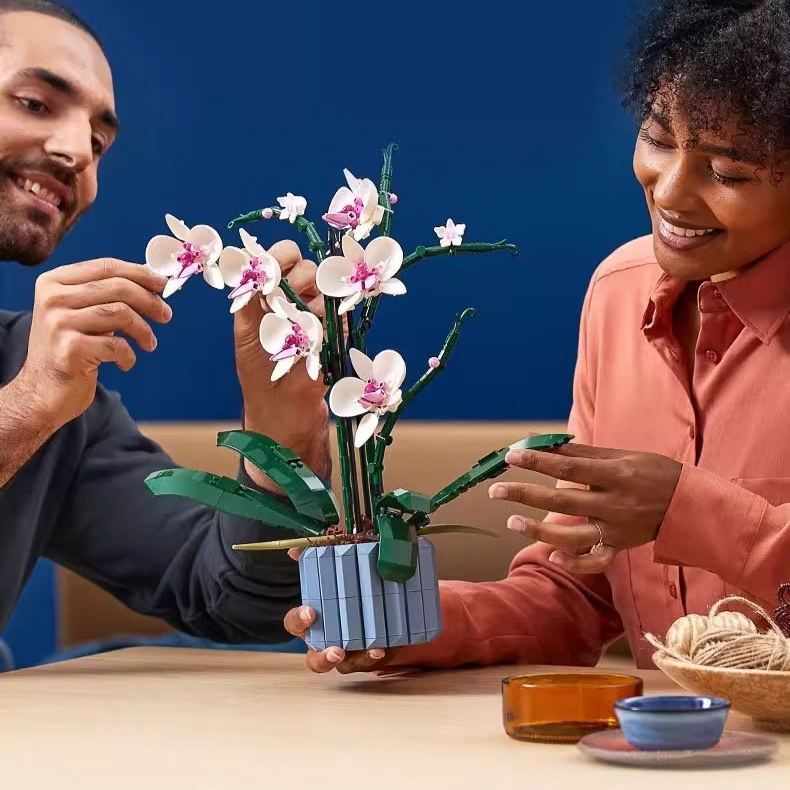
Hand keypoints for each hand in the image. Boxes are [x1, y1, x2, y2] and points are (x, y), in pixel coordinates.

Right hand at [19, 258, 170, 429]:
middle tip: (166, 315)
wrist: (42, 390)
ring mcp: (58, 323)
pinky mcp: (69, 349)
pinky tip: (126, 363)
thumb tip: (153, 281)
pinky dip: (129, 355)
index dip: (140, 273)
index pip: (106, 266)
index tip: (163, 284)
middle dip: (150, 301)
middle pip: (118, 287)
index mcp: (54, 282)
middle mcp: (53, 299)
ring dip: (144, 330)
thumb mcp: (80, 314)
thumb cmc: (70, 349)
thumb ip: (106, 295)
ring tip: (149, 343)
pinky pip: (116, 345)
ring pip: (121, 313)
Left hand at [233, 241, 330, 492]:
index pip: (277, 261)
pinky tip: (328, 339)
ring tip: (312, 331)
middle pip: (307, 271)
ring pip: (326, 292)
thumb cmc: (263, 386)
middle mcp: (290, 307)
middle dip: (306, 281)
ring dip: (322, 306)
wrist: (288, 425)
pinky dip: (337, 323)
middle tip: (302, 304)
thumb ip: (253, 303)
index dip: (284, 256)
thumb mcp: (250, 340)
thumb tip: (259, 270)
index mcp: (264, 302)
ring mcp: (314, 323)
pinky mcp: (333, 339)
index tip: (289, 263)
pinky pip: (341, 317)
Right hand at [282, 548, 395, 672]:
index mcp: (311, 622)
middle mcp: (325, 642)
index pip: (294, 624)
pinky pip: (370, 661)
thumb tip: (295, 550)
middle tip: (336, 650)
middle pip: (314, 660)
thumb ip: (315, 557)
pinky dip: (376, 655)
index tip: (310, 612)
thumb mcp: (333, 570)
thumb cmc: (345, 589)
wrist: (374, 603)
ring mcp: (347, 653)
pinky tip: (384, 646)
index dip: (299, 620)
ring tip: (373, 650)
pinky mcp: (368, 656)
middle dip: (324, 657)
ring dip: (359, 659)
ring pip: (346, 666)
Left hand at [489, 443, 681, 573]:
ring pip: (571, 535)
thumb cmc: (654, 472)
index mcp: (616, 475)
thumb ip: (583, 453)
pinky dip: (574, 563)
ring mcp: (617, 530)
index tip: (511, 455)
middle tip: (495, 490)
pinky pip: (595, 561)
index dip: (538, 461)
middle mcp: (615, 504)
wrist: (692, 505)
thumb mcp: (622, 455)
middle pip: (562, 499)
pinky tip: (551, 557)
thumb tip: (546, 444)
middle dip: (525, 494)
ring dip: (538, 530)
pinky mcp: (621, 548)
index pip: (568, 466)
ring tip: (511, 522)